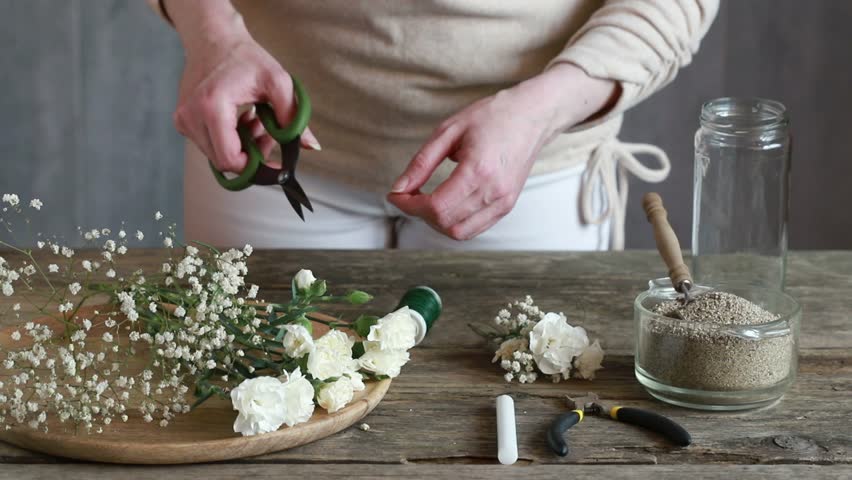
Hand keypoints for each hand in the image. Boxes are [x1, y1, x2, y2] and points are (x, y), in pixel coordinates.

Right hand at [169, 2, 319, 172]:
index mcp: (212, 106)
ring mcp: (183, 120)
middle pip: (224, 162)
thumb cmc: (245, 58)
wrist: (213, 39)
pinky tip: (240, 120)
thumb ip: (294, 115)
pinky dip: (229, 140)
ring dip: (241, 148)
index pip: (230, 159)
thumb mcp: (278, 81)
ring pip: (217, 156)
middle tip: (267, 134)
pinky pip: (209, 145)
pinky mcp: (182, 122)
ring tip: (255, 122)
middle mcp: (191, 116)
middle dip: (250, 156)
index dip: (255, 168)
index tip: (275, 163)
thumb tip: (312, 146)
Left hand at [387, 63, 618, 240]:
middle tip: (409, 195)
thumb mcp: (449, 130)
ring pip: (460, 233)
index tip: (396, 195)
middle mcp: (494, 192)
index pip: (436, 206)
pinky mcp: (507, 206)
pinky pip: (474, 228)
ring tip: (427, 200)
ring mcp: (504, 202)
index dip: (409, 206)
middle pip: (446, 223)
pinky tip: (446, 204)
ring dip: (436, 222)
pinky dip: (454, 222)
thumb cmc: (492, 116)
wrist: (533, 115)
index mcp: (479, 171)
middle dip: (419, 214)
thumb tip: (398, 188)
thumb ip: (421, 163)